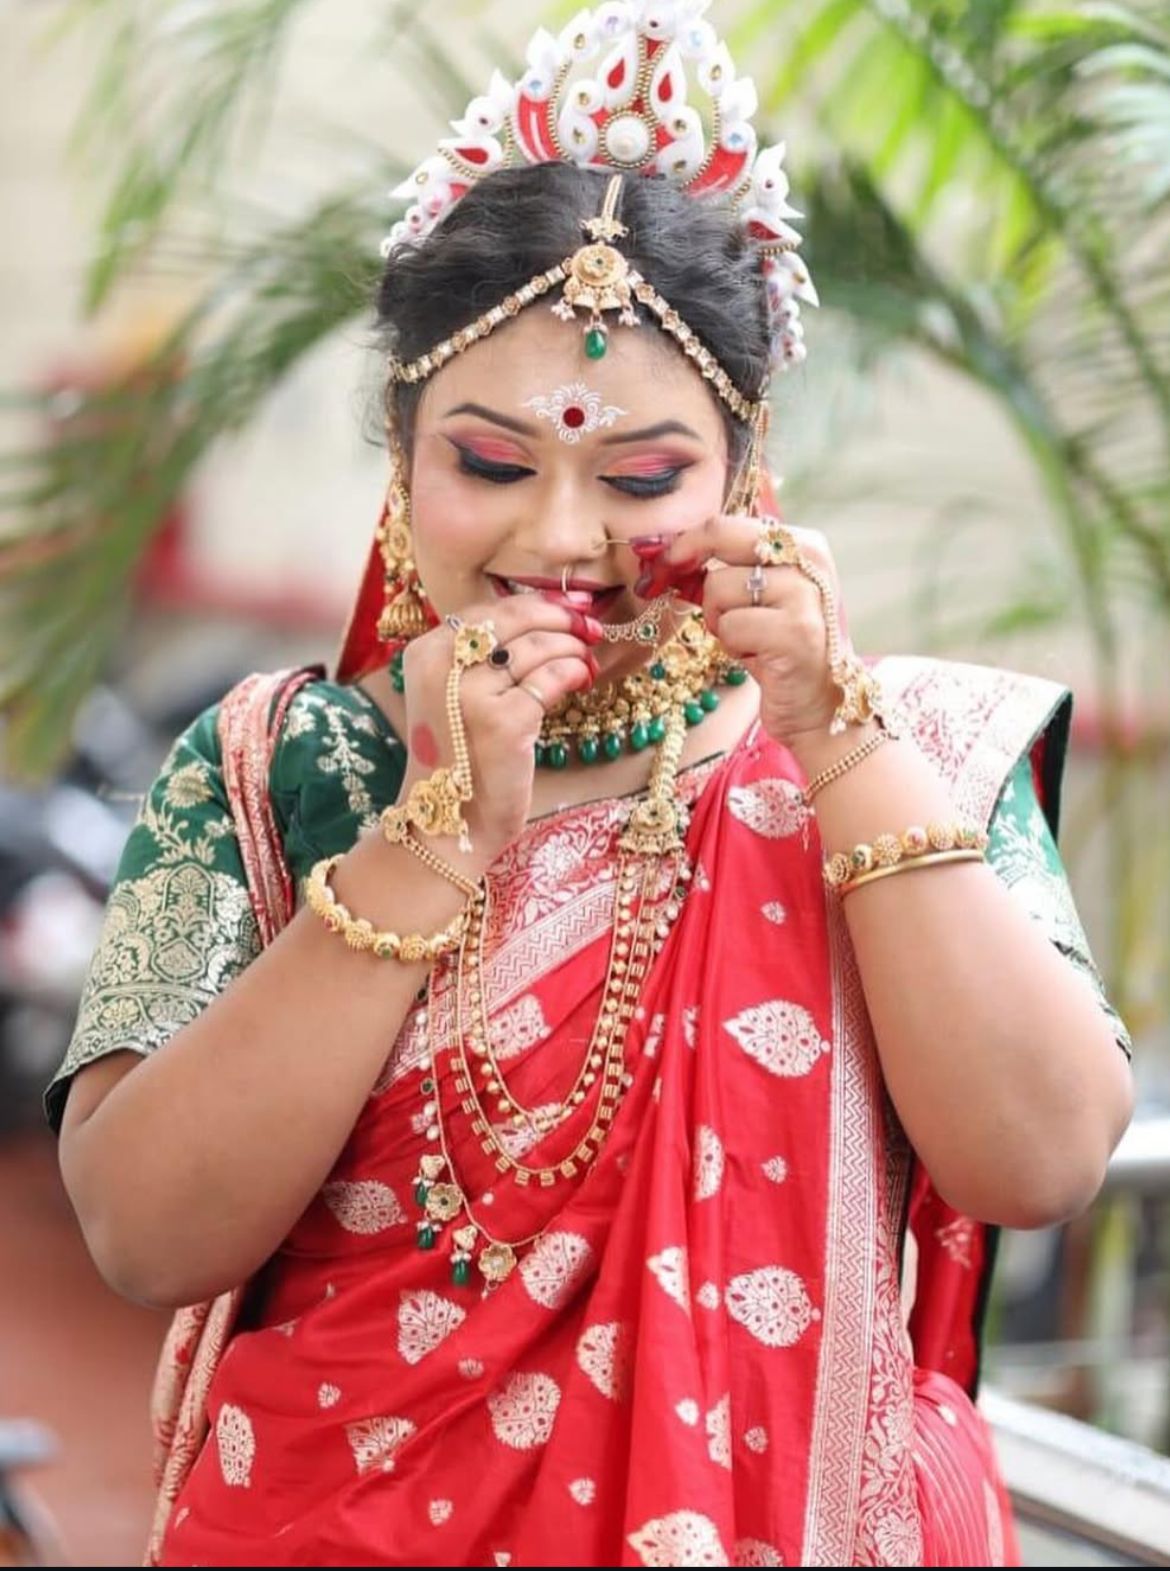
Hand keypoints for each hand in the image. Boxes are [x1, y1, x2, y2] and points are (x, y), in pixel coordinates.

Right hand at [396, 597, 601, 862]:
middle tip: (589, 627)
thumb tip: (544, 615)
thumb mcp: (450, 695)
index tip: (570, 608)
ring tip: (587, 660)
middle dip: (561, 618)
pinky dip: (574, 673)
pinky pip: (553, 679)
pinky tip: (583, 679)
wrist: (447, 822)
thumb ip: (480, 658)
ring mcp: (473, 694)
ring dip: (573, 648)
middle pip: (515, 618)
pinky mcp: (506, 722)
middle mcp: (443, 666)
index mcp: (425, 653)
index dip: (535, 605)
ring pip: (539, 646)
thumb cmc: (457, 758)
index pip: (488, 610)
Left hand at [636, 516, 846, 746]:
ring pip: (718, 586)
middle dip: (682, 560)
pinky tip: (758, 658)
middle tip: (660, 584)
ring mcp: (804, 595)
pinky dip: (733, 646)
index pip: (726, 523)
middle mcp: (808, 559)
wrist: (822, 704)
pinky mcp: (795, 633)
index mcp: (802, 543)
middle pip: (720, 535)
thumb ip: (718, 572)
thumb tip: (657, 555)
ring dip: (719, 620)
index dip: (682, 542)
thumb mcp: (755, 602)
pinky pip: (730, 626)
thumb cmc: (781, 650)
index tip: (653, 561)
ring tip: (747, 640)